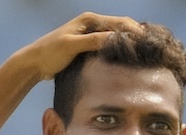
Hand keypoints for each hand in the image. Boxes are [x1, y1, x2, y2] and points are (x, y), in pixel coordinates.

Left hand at [17, 12, 140, 80]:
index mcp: (89, 20)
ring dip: (127, 44)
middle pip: (120, 28)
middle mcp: (91, 24)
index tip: (147, 42)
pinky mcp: (86, 46)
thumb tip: (115, 38)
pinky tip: (125, 61)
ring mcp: (89, 35)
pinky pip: (107, 46)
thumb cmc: (50, 53)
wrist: (34, 62)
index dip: (134, 31)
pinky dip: (117, 51)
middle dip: (135, 36)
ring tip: (143, 54)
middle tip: (151, 48)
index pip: (119, 23)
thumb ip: (92, 41)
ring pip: (114, 37)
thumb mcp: (72, 46)